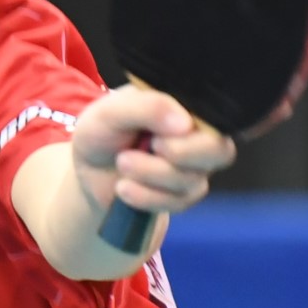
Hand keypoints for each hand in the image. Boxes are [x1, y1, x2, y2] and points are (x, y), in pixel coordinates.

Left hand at [70, 84, 236, 221]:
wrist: (87, 172)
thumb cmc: (102, 132)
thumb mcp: (111, 111)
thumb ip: (147, 107)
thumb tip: (186, 125)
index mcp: (186, 105)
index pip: (216, 115)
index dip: (193, 129)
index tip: (159, 133)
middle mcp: (198, 135)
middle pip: (220, 150)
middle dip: (182, 153)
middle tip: (152, 145)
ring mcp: (194, 167)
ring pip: (194, 180)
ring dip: (152, 173)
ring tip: (122, 163)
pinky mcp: (183, 196)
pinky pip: (178, 203)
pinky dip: (146, 197)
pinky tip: (123, 188)